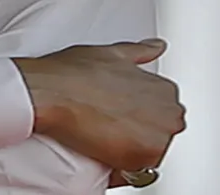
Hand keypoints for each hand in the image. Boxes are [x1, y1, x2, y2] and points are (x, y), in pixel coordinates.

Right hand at [14, 39, 184, 175]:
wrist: (50, 93)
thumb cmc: (74, 73)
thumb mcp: (113, 53)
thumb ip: (141, 52)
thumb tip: (156, 47)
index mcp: (165, 90)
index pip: (162, 111)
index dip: (138, 113)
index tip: (119, 112)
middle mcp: (169, 115)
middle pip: (159, 133)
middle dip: (139, 131)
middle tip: (108, 124)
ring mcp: (158, 140)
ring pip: (149, 154)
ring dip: (131, 150)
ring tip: (102, 136)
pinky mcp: (141, 161)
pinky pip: (135, 173)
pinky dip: (120, 168)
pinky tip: (101, 152)